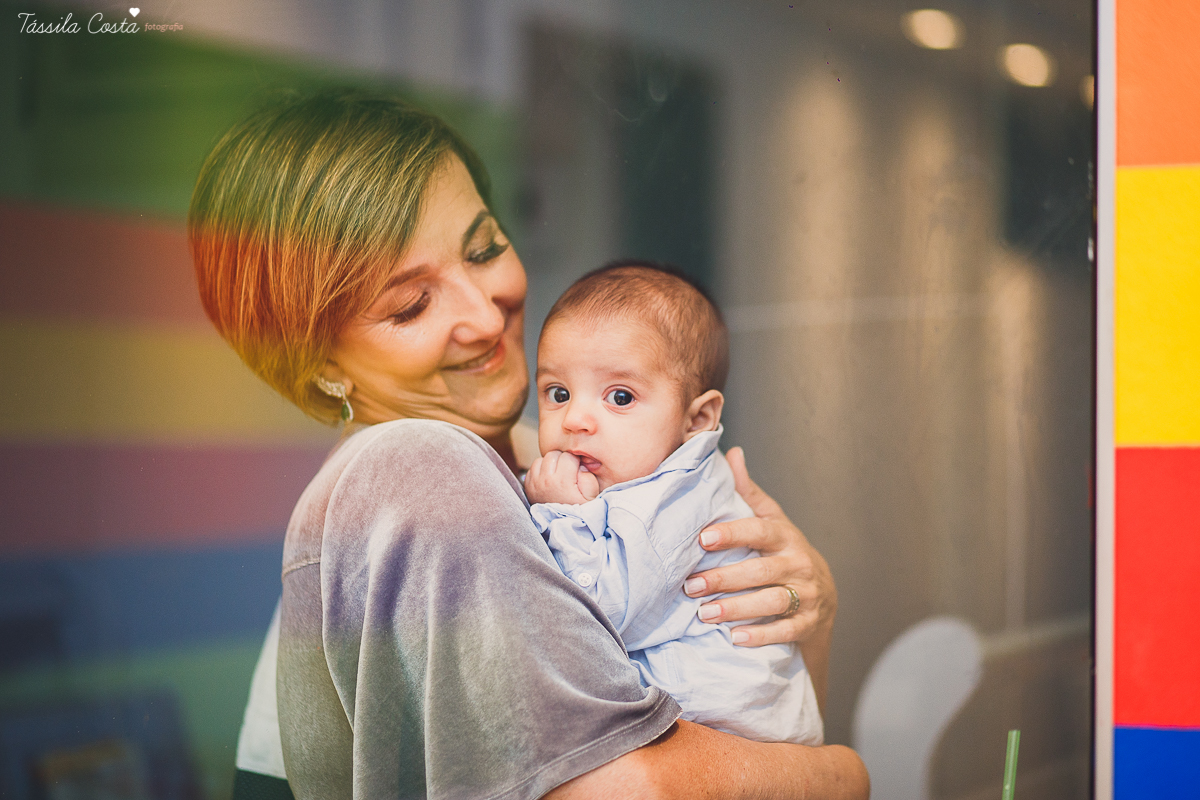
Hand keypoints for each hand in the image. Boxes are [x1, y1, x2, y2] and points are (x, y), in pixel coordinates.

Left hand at [524, 451, 600, 504]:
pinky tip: (549, 478)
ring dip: (550, 463)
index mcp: (562, 481)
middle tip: (568, 471)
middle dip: (562, 459)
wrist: (563, 526)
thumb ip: (589, 478)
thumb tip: (580, 465)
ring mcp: (534, 483)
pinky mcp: (528, 486)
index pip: (568, 456)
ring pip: (541, 459)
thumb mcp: (592, 497)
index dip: (575, 461)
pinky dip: (540, 470)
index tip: (577, 470)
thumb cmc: (579, 511)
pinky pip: (533, 468)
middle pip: (553, 454)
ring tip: (558, 474)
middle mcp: (546, 480)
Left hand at [684, 447, 836, 647]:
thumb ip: (749, 491)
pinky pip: (784, 631)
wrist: (824, 595)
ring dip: (737, 609)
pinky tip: (734, 638)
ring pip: (772, 602)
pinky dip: (760, 636)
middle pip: (761, 572)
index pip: (759, 531)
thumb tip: (731, 452)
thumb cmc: (785, 552)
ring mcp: (806, 595)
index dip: (733, 534)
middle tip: (691, 586)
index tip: (703, 538)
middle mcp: (798, 564)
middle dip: (724, 579)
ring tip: (705, 614)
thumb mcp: (772, 520)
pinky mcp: (807, 624)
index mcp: (785, 537)